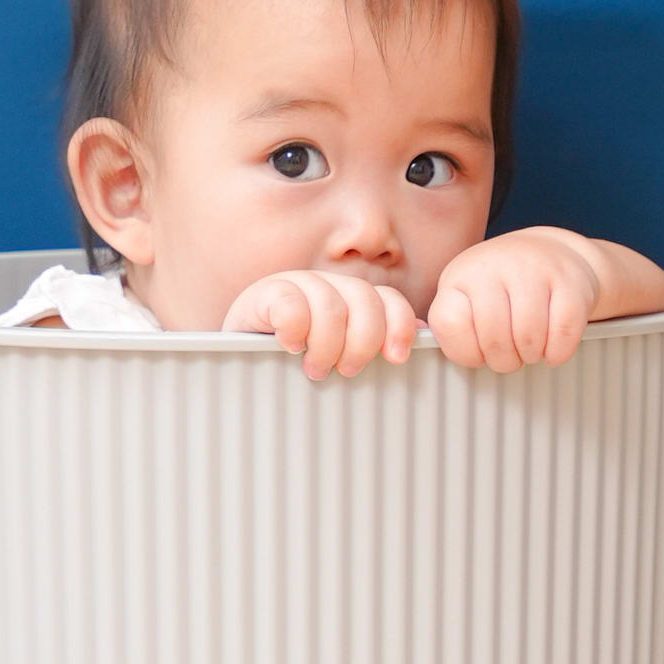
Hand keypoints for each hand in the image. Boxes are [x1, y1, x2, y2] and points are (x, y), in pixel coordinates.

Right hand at [221, 267, 419, 381]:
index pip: (388, 299)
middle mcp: (325, 287)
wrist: (238, 376)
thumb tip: (426, 340)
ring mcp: (292, 287)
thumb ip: (376, 346)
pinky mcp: (261, 296)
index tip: (396, 357)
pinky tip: (288, 346)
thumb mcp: (340, 360)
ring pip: (331, 305)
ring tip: (314, 369)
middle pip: (364, 300)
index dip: (399, 324)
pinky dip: (295, 328)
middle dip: (362, 342)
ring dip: (327, 345)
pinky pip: (291, 303)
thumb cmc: (296, 375)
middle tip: (345, 371)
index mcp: (349, 298)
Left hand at [428, 229, 604, 372]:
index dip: (466, 352)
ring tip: (531, 347)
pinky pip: (563, 334)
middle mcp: (493, 267)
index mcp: (460, 277)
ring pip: (529, 338)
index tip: (478, 351)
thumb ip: (448, 324)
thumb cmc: (501, 287)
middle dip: (505, 360)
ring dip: (532, 355)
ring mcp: (533, 270)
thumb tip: (415, 346)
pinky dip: (559, 351)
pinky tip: (553, 346)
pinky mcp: (570, 281)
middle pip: (494, 340)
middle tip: (511, 355)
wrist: (552, 252)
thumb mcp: (466, 295)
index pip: (450, 326)